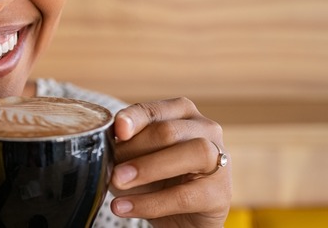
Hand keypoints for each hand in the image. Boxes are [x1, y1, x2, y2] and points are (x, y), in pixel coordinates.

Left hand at [109, 98, 231, 226]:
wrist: (180, 217)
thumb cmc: (157, 179)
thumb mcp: (135, 159)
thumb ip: (125, 147)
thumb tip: (106, 145)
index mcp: (181, 113)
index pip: (153, 110)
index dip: (134, 118)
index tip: (118, 130)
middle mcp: (205, 129)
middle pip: (169, 131)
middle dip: (136, 149)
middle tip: (111, 169)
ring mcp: (219, 159)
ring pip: (190, 153)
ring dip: (148, 169)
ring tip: (118, 183)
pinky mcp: (220, 193)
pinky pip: (186, 195)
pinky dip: (152, 203)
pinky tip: (127, 207)